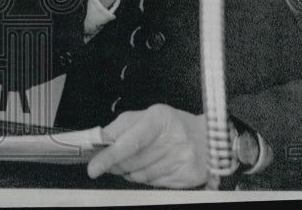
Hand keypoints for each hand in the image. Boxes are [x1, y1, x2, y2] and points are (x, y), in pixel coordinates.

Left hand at [88, 104, 207, 187]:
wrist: (207, 137)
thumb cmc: (171, 125)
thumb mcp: (146, 116)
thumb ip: (120, 128)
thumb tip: (99, 143)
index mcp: (159, 118)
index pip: (130, 142)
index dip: (109, 156)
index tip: (94, 168)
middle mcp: (174, 139)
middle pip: (133, 162)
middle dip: (116, 164)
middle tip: (111, 161)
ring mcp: (183, 159)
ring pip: (141, 176)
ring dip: (131, 171)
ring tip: (137, 160)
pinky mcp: (188, 176)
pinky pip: (154, 184)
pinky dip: (146, 178)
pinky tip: (152, 166)